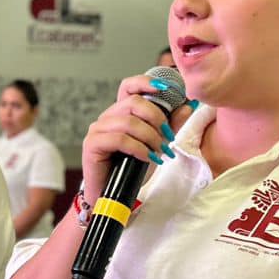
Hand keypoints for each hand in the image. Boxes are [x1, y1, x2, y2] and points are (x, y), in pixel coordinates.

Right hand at [81, 74, 195, 201]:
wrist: (115, 195)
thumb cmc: (132, 170)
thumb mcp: (157, 145)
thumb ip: (170, 125)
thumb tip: (187, 105)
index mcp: (121, 113)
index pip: (130, 86)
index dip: (146, 82)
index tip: (167, 88)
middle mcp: (107, 117)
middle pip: (134, 102)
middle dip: (157, 118)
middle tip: (167, 136)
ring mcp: (97, 129)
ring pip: (128, 122)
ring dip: (150, 137)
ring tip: (159, 152)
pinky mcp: (92, 144)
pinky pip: (119, 139)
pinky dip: (138, 148)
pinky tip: (147, 158)